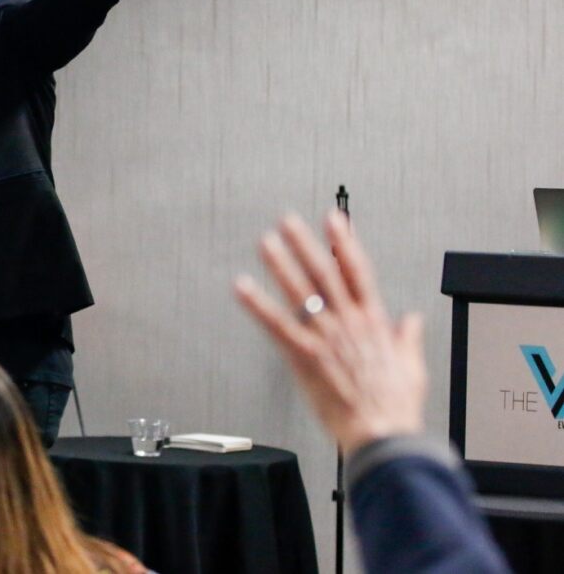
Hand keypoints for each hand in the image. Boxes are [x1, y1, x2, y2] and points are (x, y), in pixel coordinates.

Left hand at [234, 211, 426, 454]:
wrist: (382, 434)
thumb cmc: (396, 406)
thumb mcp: (412, 366)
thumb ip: (408, 338)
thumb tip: (412, 321)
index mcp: (374, 322)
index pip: (358, 271)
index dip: (345, 242)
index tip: (334, 220)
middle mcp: (348, 323)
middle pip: (324, 274)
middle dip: (305, 244)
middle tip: (288, 221)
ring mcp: (325, 338)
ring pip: (299, 292)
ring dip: (280, 264)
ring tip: (266, 243)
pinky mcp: (304, 357)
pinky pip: (276, 324)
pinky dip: (258, 304)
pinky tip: (243, 288)